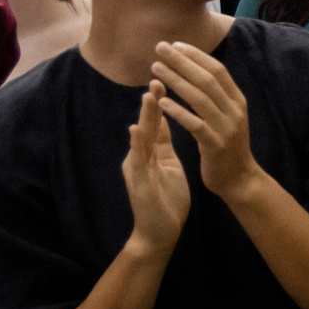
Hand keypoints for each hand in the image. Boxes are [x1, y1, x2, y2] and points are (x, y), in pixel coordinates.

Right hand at [121, 86, 191, 253]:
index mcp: (152, 152)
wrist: (160, 231)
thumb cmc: (167, 199)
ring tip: (148, 95)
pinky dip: (138, 144)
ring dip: (145, 117)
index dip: (163, 101)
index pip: (157, 121)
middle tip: (158, 76)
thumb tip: (164, 120)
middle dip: (153, 101)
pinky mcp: (138, 181)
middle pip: (147, 123)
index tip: (171, 78)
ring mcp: (137, 167)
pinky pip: (138, 160)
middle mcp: (141, 155)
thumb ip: (163, 144)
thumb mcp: (168, 165)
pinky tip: (137, 130)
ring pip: (141, 137)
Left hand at [147, 38, 264, 201]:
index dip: (196, 56)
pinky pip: (195, 124)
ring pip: (200, 98)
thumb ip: (217, 97)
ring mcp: (226, 128)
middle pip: (207, 80)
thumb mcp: (228, 117)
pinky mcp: (215, 145)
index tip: (175, 44)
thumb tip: (198, 72)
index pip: (218, 71)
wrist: (240, 179)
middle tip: (160, 48)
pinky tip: (161, 102)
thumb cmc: (227, 146)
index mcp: (237, 102)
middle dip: (182, 61)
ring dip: (176, 81)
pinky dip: (178, 111)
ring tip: (155, 69)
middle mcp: (234, 111)